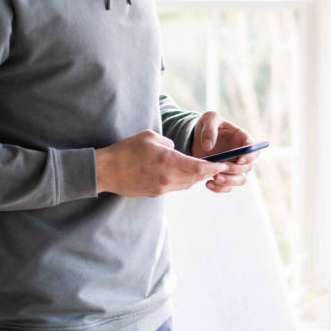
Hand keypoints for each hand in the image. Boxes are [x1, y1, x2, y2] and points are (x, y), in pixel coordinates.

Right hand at [95, 130, 229, 197]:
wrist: (107, 171)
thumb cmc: (126, 149)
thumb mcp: (149, 136)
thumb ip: (168, 142)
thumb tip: (176, 149)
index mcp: (168, 161)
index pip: (199, 168)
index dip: (214, 167)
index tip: (224, 164)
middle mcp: (168, 178)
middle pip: (195, 178)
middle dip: (207, 172)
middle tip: (216, 166)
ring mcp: (161, 188)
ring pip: (186, 184)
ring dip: (194, 177)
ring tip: (198, 169)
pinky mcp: (154, 193)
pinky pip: (174, 188)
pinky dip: (181, 181)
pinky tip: (178, 173)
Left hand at [192, 111, 256, 193]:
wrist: (196, 137)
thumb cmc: (207, 124)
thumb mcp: (208, 119)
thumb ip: (209, 129)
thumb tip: (208, 147)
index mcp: (242, 139)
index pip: (253, 149)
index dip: (249, 156)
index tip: (238, 160)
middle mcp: (241, 155)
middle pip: (247, 168)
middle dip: (234, 170)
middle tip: (220, 168)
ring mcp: (234, 167)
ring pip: (240, 180)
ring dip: (229, 181)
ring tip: (215, 178)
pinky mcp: (225, 176)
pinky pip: (227, 187)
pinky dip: (220, 188)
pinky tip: (208, 184)